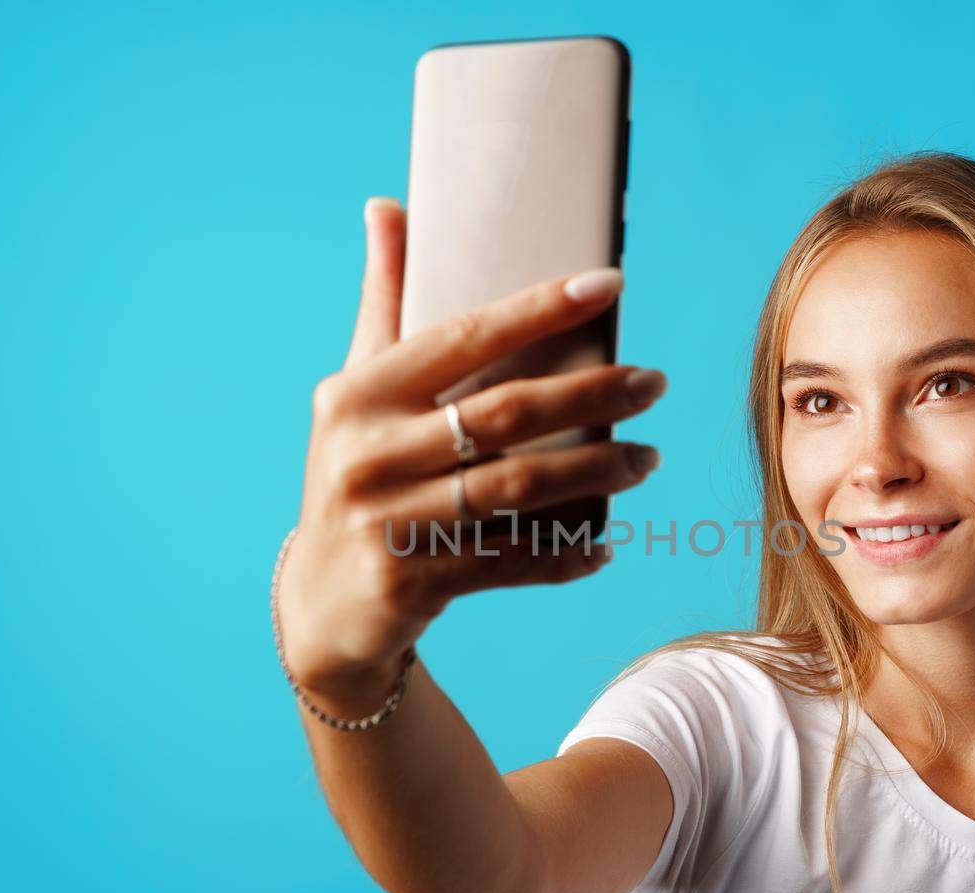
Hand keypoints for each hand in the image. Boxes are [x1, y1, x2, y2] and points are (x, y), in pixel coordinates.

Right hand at [276, 197, 664, 693]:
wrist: (320, 605)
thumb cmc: (353, 472)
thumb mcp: (355, 391)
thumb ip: (383, 303)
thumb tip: (387, 206)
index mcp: (358, 395)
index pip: (464, 336)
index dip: (539, 309)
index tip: (608, 284)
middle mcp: (367, 454)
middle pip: (506, 413)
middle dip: (594, 392)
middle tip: (654, 382)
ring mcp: (388, 524)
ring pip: (519, 489)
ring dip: (597, 471)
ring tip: (648, 457)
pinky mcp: (412, 583)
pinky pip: (512, 563)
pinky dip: (564, 553)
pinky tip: (605, 541)